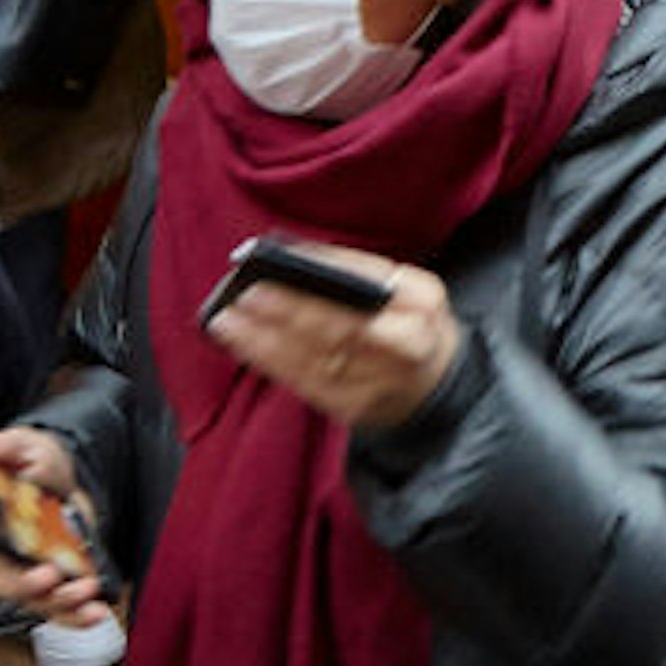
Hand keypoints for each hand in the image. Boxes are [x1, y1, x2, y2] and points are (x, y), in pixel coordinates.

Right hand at [0, 427, 115, 627]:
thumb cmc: (32, 462)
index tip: (44, 574)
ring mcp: (36, 573)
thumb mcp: (22, 446)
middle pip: (19, 594)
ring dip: (68, 606)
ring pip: (44, 605)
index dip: (17, 581)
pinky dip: (81, 616)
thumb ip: (3, 446)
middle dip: (43, 594)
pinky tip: (100, 612)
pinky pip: (66, 608)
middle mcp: (11, 562)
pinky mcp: (60, 579)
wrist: (57, 473)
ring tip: (89, 590)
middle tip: (64, 580)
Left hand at [201, 247, 464, 432]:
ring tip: (228, 319)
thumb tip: (298, 255)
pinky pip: (302, 384)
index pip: (368, 294)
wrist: (436, 386)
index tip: (282, 268)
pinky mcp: (348, 409)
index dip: (323, 286)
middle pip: (336, 333)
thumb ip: (363, 270)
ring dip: (263, 341)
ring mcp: (373, 387)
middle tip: (246, 295)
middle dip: (286, 314)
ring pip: (312, 362)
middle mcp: (400, 351)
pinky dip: (267, 363)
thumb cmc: (413, 322)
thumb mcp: (410, 286)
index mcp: (420, 310)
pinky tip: (241, 344)